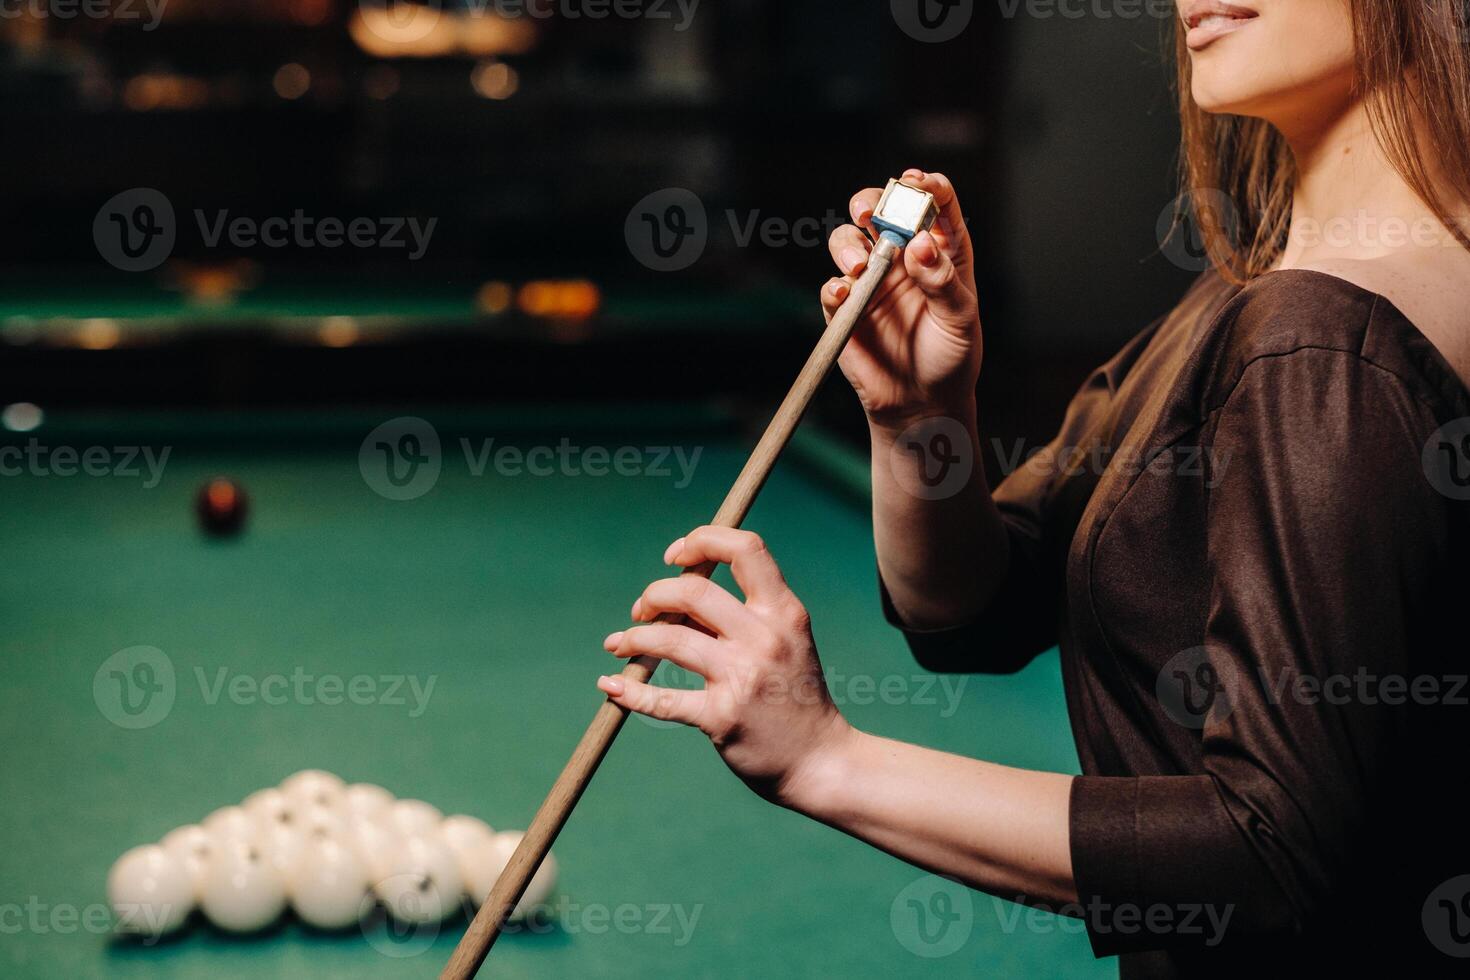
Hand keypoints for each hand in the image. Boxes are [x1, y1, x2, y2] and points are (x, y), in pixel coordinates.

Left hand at [597, 526, 851, 805]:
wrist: (819, 760)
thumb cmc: (794, 694)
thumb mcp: (783, 641)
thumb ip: (738, 614)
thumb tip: (673, 594)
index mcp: (784, 612)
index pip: (744, 548)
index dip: (701, 541)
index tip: (675, 557)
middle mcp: (765, 639)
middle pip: (692, 591)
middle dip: (654, 596)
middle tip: (641, 612)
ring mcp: (743, 678)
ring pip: (670, 640)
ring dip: (633, 639)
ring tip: (619, 645)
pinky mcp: (722, 718)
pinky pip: (662, 700)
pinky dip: (628, 692)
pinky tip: (610, 685)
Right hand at [823, 169, 981, 427]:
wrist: (921, 404)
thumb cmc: (950, 358)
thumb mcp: (960, 319)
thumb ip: (942, 281)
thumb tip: (920, 244)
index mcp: (939, 249)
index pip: (933, 202)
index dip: (925, 185)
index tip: (917, 183)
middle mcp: (901, 256)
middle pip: (879, 209)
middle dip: (871, 202)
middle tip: (870, 213)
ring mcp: (870, 280)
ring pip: (847, 240)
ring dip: (848, 245)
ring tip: (860, 266)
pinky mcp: (845, 308)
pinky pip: (832, 287)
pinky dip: (834, 286)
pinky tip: (845, 294)